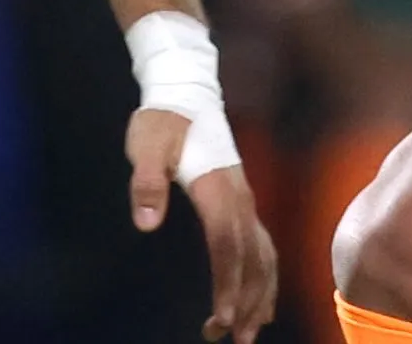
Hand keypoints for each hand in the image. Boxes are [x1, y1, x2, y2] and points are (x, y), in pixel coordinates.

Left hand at [125, 108, 276, 343]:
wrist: (185, 92)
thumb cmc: (161, 121)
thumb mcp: (146, 145)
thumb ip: (146, 182)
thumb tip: (147, 222)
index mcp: (217, 189)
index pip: (227, 245)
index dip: (226, 283)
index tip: (219, 317)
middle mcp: (239, 199)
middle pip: (251, 258)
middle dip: (245, 301)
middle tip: (231, 339)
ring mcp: (245, 200)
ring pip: (264, 256)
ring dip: (258, 295)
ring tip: (248, 332)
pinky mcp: (243, 202)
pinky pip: (263, 246)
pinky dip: (265, 277)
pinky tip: (259, 299)